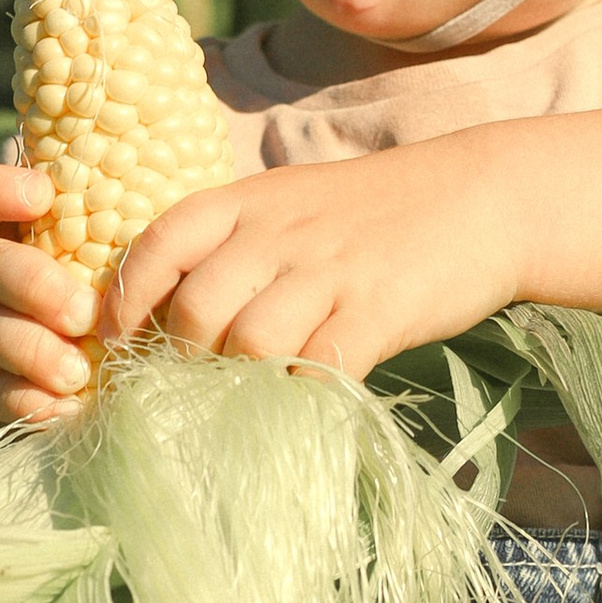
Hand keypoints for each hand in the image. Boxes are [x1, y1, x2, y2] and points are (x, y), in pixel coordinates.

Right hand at [0, 160, 95, 431]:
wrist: (21, 375)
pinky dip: (23, 399)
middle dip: (36, 287)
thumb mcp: (74, 251)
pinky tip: (62, 406)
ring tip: (78, 372)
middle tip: (86, 313)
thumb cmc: (69, 292)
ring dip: (32, 352)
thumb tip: (173, 186)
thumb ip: (98, 224)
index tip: (42, 196)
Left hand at [98, 137, 524, 379]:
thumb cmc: (376, 213)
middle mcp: (280, 232)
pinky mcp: (379, 310)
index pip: (159, 244)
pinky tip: (302, 405)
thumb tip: (170, 316)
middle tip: (185, 391)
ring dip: (237, 386)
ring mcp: (330, 271)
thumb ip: (235, 248)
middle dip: (179, 362)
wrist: (484, 197)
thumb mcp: (293, 205)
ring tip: (240, 404)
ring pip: (249, 342)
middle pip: (195, 308)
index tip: (117, 341)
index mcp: (248, 201)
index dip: (126, 298)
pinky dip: (300, 397)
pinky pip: (320, 368)